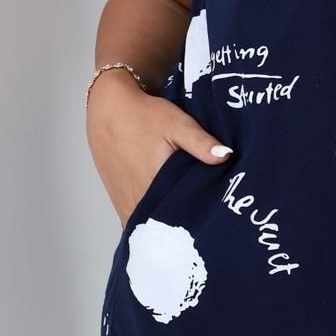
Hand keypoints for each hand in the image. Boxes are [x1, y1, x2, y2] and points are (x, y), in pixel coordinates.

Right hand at [85, 68, 232, 226]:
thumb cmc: (143, 116)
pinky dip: (151, 220)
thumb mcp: (177, 124)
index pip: (184, 216)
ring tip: (186, 218)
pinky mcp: (119, 202)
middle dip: (185, 224)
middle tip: (203, 220)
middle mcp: (138, 200)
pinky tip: (165, 212)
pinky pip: (138, 220)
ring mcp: (126, 203)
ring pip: (151, 225)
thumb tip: (226, 157)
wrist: (109, 110)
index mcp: (156, 186)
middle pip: (167, 224)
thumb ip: (201, 143)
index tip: (213, 218)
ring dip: (166, 224)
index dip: (199, 219)